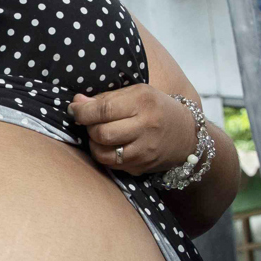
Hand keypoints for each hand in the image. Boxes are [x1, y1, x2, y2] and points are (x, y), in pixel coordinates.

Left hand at [71, 85, 197, 175]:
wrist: (186, 135)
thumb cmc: (156, 108)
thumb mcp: (137, 93)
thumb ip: (106, 97)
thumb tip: (77, 102)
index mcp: (143, 102)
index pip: (103, 109)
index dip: (82, 111)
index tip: (74, 108)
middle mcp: (146, 127)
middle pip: (101, 133)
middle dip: (88, 127)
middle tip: (90, 121)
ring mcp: (144, 150)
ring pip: (103, 153)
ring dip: (93, 143)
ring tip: (98, 134)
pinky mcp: (142, 167)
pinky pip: (112, 164)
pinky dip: (104, 155)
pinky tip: (110, 145)